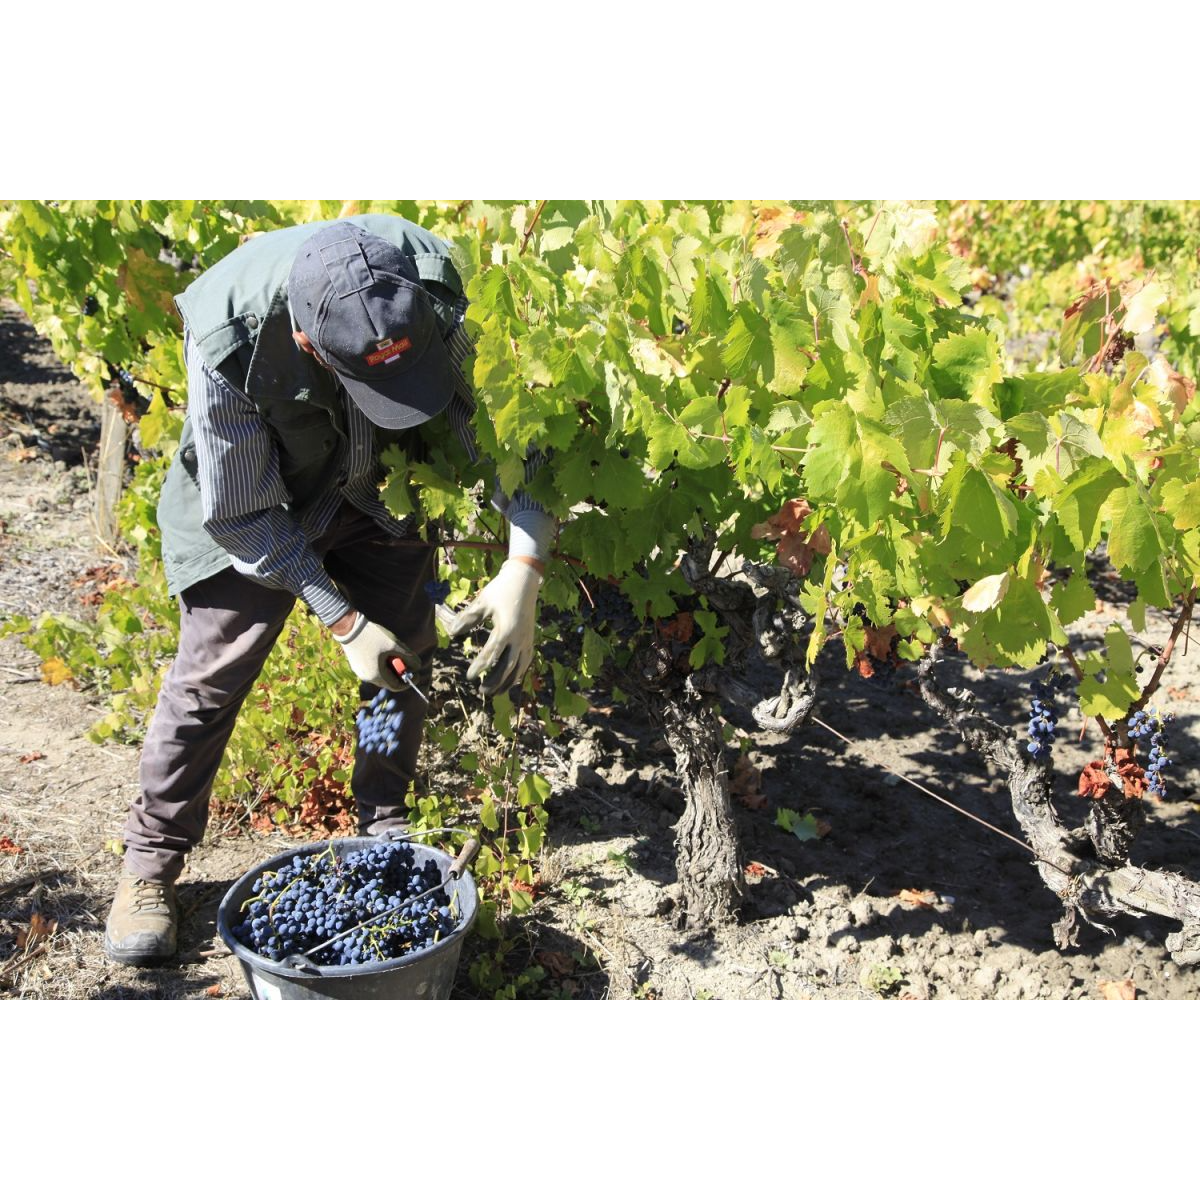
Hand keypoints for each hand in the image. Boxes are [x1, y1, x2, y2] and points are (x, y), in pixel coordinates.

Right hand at [332, 611, 422, 690]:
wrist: (348, 627)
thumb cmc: (372, 636)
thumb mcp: (394, 644)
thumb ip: (408, 657)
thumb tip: (418, 666)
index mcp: (377, 676)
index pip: (396, 687)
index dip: (408, 682)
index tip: (416, 674)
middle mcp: (367, 678)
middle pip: (388, 681)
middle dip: (399, 673)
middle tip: (406, 662)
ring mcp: (360, 672)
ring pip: (380, 675)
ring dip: (390, 669)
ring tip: (394, 655)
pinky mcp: (356, 666)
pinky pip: (373, 670)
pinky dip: (382, 666)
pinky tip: (384, 653)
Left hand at [446, 560, 541, 695]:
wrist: (524, 580)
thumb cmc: (500, 590)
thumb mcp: (482, 602)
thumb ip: (468, 619)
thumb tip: (452, 633)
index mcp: (506, 630)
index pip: (491, 654)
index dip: (479, 666)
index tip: (469, 676)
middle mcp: (519, 638)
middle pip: (508, 667)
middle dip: (495, 681)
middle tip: (482, 690)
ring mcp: (527, 640)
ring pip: (520, 668)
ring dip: (508, 682)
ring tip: (495, 692)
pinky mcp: (530, 639)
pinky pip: (526, 661)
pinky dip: (518, 673)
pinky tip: (510, 680)